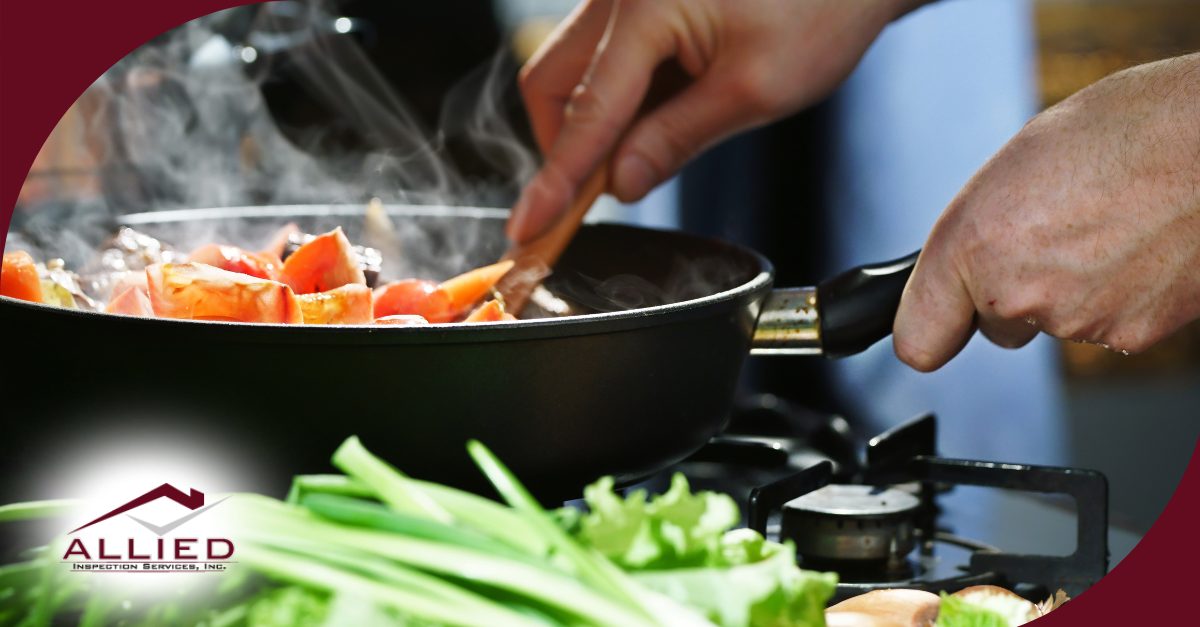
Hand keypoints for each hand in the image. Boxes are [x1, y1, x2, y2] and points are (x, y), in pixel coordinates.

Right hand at [508, 0, 921, 242]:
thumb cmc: (822, 7)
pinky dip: (616, 99)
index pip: (585, 112)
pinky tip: (661, 116)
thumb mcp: (754, 90)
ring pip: (571, 70)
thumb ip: (677, 140)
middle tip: (597, 195)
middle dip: (564, 146)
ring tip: (647, 151)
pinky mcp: (639, 0)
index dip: (556, 179)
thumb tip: (622, 184)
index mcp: (645, 5)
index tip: (527, 229)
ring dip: (593, 123)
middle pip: (551, 81)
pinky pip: (603, 57)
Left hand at [893, 54, 1199, 370]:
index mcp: (973, 243)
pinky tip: (1139, 247)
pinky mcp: (1131, 335)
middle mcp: (1016, 292)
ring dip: (1072, 287)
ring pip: (1054, 322)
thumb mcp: (1018, 165)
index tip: (938, 323)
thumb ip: (981, 230)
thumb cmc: (1128, 130)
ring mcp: (1076, 320)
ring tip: (1108, 225)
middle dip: (1015, 291)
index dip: (932, 329)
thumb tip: (968, 267)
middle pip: (995, 323)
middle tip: (1057, 233)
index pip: (917, 340)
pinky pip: (1107, 324)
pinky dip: (1119, 296)